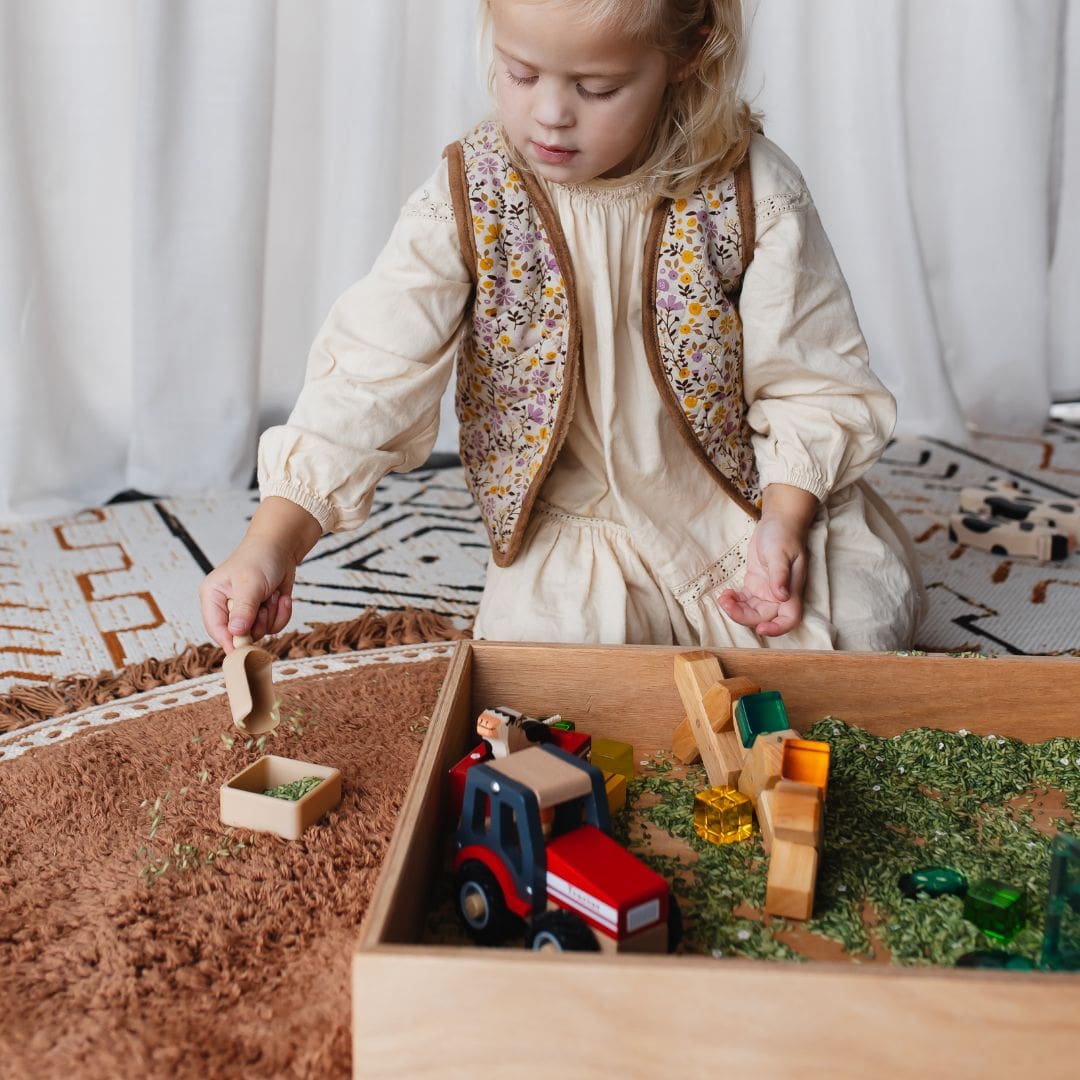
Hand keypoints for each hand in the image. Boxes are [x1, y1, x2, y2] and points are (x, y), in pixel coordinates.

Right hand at [198, 497, 321, 650]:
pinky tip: (280, 597)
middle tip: (263, 604)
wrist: (283, 547)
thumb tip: (236, 634)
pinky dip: (281, 612)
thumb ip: (243, 610)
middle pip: (240, 635)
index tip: (244, 652)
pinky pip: (275, 626)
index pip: (215, 628)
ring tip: (270, 594)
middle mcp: (227, 606)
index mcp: (213, 597)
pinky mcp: (264, 612)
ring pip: (261, 632)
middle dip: (258, 621)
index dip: (229, 642)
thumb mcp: (250, 584)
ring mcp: (247, 611)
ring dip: (271, 615)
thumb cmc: (260, 558)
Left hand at [715, 484, 817, 637]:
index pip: (790, 619)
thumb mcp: (780, 553)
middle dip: (743, 616)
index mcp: (792, 591)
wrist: (778, 522)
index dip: (777, 629)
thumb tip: (781, 596)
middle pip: (763, 618)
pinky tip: (726, 594)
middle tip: (727, 603)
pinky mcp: (755, 585)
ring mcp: (766, 592)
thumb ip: (780, 575)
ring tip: (724, 597)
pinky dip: (733, 602)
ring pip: (751, 612)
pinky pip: (744, 602)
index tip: (760, 628)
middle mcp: (780, 596)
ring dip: (735, 610)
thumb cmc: (784, 535)